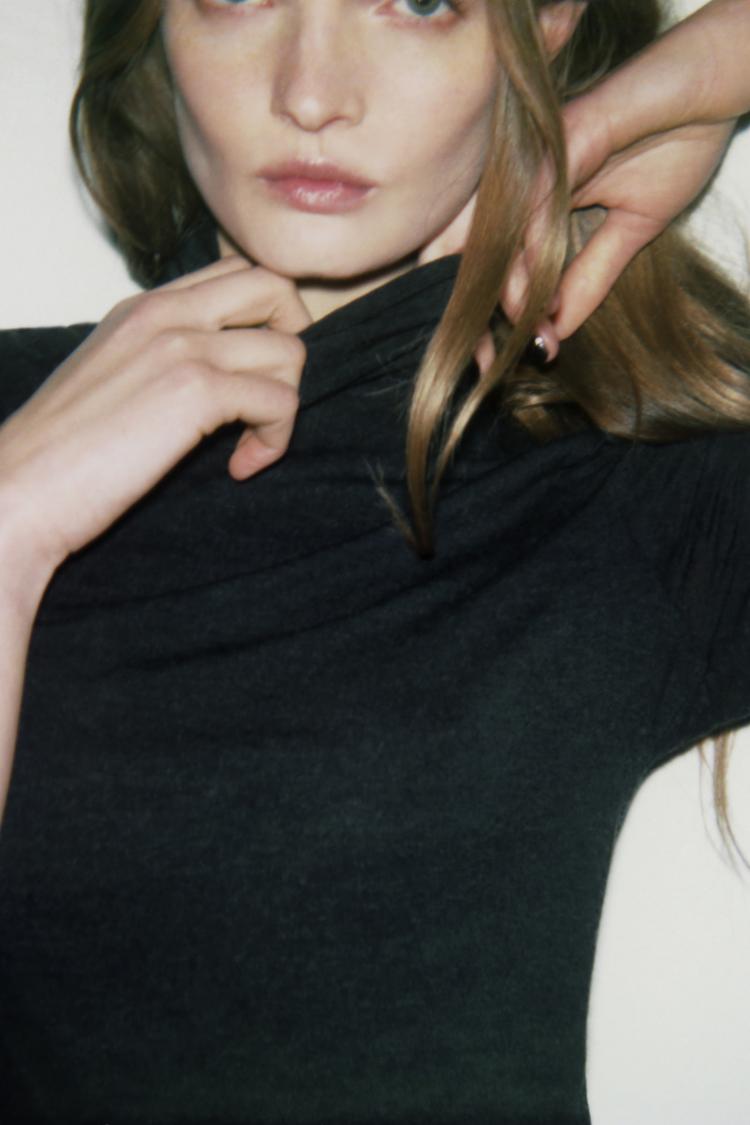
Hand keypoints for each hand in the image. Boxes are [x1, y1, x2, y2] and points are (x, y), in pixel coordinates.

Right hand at [0, 256, 310, 573]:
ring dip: (284, 406)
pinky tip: (240, 468)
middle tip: (271, 397)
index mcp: (143, 309)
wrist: (18, 491)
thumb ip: (162, 363)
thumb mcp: (115, 383)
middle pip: (274, 286)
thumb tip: (220, 381)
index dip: (264, 321)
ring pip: (289, 351)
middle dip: (293, 342)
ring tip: (249, 445)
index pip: (234, 275)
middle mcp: (164, 313)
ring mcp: (181, 346)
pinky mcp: (195, 390)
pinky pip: (280, 400)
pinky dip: (274, 440)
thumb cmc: (61, 456)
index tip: (250, 376)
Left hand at [420, 0, 749, 360]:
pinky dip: (528, 257)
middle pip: (478, 252)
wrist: (705, 95)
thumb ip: (589, 279)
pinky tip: (530, 297)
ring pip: (498, 237)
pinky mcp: (556, 148)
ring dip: (506, 295)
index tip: (497, 360)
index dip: (487, 311)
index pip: (495, 262)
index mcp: (536, 202)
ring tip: (523, 336)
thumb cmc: (671, 146)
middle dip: (477, 314)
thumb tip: (558, 330)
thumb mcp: (630, 233)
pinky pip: (532, 210)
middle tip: (489, 363)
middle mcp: (525, 183)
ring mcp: (536, 164)